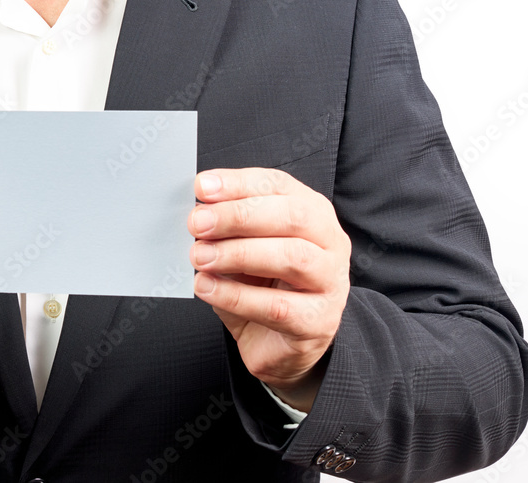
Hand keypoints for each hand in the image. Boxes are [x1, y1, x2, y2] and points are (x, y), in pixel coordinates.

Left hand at [188, 168, 349, 411]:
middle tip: (197, 223)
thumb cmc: (260, 286)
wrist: (278, 344)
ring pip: (293, 257)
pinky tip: (206, 288)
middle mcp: (330, 243)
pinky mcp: (318, 322)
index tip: (201, 187)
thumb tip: (197, 211)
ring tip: (200, 257)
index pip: (279, 186)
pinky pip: (277, 306)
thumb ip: (225, 228)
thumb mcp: (241, 248)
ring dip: (238, 254)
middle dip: (239, 216)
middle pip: (293, 216)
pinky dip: (235, 295)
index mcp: (312, 213)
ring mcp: (330, 283)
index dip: (239, 184)